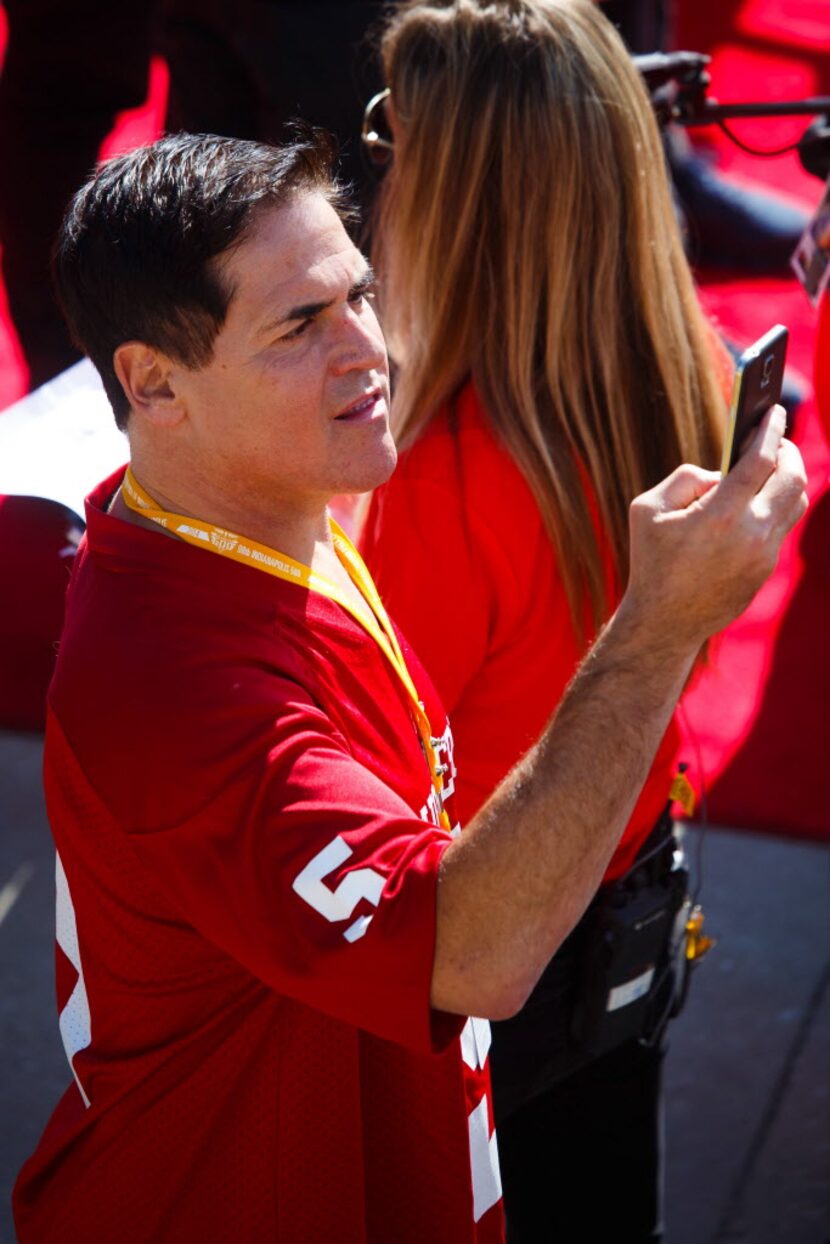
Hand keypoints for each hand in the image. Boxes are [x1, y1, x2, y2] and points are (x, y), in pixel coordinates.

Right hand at [623, 405, 807, 650]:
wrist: (664, 621)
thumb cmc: (651, 560)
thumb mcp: (647, 508)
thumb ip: (687, 478)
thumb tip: (721, 474)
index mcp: (720, 514)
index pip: (761, 459)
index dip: (769, 430)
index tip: (773, 411)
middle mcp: (751, 533)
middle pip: (793, 478)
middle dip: (787, 451)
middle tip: (775, 438)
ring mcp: (763, 554)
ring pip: (795, 502)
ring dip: (788, 477)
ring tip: (770, 466)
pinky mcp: (765, 568)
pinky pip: (780, 526)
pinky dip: (773, 504)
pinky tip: (756, 499)